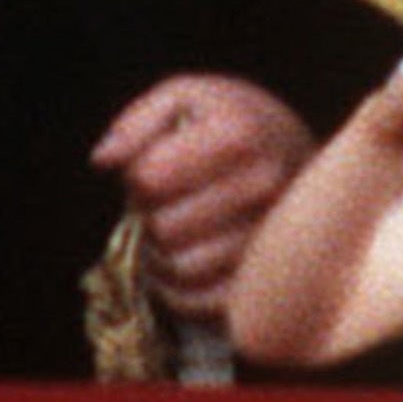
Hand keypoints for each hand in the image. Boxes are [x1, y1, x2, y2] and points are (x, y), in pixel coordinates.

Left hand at [92, 72, 314, 319]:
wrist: (298, 157)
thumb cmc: (228, 123)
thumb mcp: (182, 99)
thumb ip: (137, 123)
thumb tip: (104, 159)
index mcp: (241, 132)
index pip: (149, 177)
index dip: (138, 174)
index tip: (153, 167)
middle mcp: (266, 184)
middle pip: (163, 227)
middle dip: (151, 215)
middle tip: (165, 203)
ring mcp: (275, 235)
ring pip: (181, 268)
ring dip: (162, 255)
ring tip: (175, 231)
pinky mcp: (271, 278)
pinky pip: (202, 302)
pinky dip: (180, 290)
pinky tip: (188, 259)